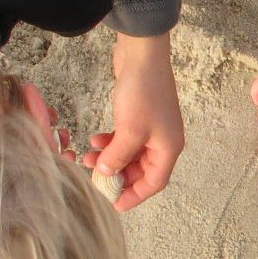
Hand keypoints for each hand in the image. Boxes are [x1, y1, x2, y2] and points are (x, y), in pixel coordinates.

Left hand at [87, 32, 184, 210]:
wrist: (142, 55)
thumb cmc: (142, 93)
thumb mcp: (128, 131)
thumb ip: (117, 157)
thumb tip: (107, 174)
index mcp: (168, 148)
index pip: (154, 183)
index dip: (135, 195)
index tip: (114, 203)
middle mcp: (163, 141)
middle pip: (140, 170)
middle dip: (117, 175)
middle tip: (94, 178)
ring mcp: (152, 128)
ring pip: (130, 154)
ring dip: (110, 158)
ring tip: (89, 156)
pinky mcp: (139, 116)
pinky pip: (125, 138)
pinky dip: (110, 142)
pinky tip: (95, 137)